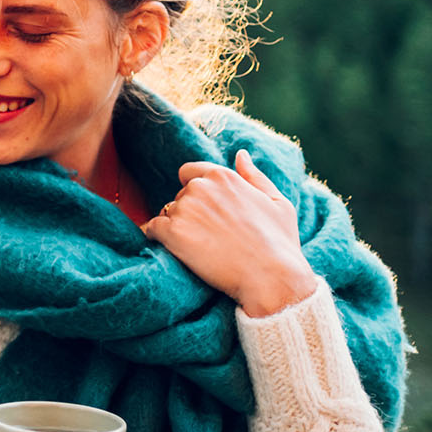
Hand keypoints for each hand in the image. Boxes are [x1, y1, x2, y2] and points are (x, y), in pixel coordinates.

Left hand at [142, 149, 317, 316]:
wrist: (271, 278)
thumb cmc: (279, 243)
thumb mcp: (278, 202)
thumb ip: (254, 176)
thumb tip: (241, 154)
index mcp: (222, 176)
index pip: (189, 173)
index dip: (195, 191)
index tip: (205, 211)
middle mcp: (200, 188)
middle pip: (180, 196)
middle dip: (189, 212)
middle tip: (209, 236)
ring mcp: (184, 209)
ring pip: (167, 213)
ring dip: (176, 227)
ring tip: (199, 248)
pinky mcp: (172, 233)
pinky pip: (152, 229)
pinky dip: (157, 238)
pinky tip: (172, 250)